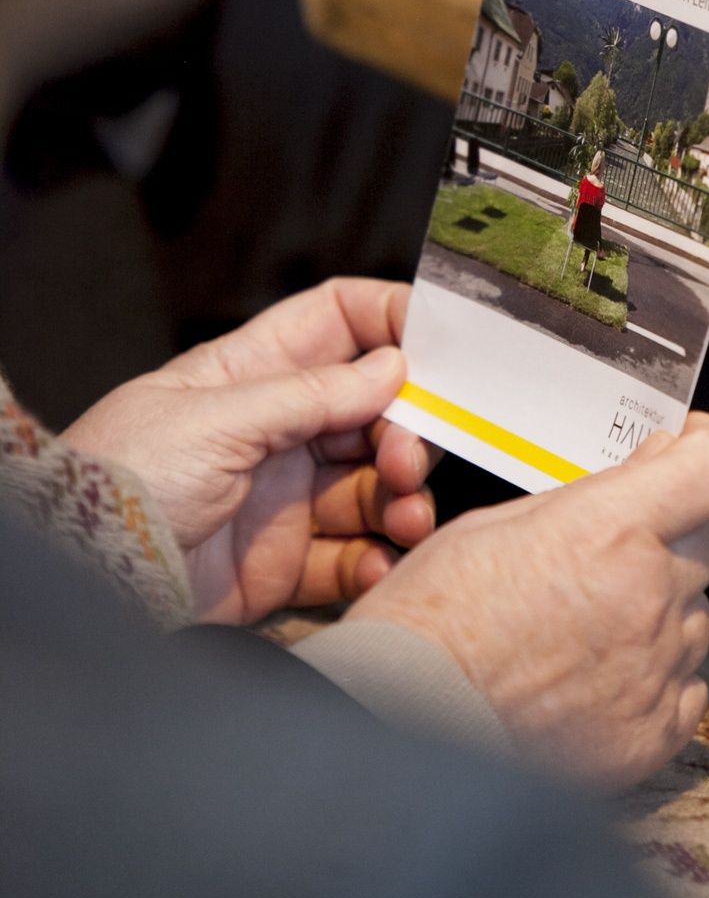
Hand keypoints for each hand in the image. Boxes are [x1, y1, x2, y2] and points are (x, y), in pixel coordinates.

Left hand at [63, 280, 440, 623]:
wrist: (81, 576)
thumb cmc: (120, 479)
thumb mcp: (216, 419)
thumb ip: (311, 394)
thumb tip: (392, 365)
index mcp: (253, 372)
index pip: (338, 322)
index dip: (390, 323)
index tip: (438, 348)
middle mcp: (276, 429)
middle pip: (372, 411)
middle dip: (407, 430)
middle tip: (410, 459)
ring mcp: (282, 496)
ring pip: (371, 486)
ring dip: (401, 498)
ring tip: (405, 518)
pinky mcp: (283, 562)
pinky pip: (351, 556)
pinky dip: (376, 560)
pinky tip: (379, 562)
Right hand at [353, 412, 708, 790]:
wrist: (397, 726)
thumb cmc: (429, 620)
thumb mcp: (494, 524)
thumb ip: (587, 497)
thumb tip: (654, 463)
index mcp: (608, 531)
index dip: (706, 449)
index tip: (686, 449)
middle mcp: (646, 597)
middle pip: (707, 542)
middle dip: (671, 531)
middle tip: (613, 545)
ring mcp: (653, 672)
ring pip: (693, 618)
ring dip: (657, 608)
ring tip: (582, 625)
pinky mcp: (648, 737)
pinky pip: (684, 689)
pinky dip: (652, 677)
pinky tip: (594, 676)